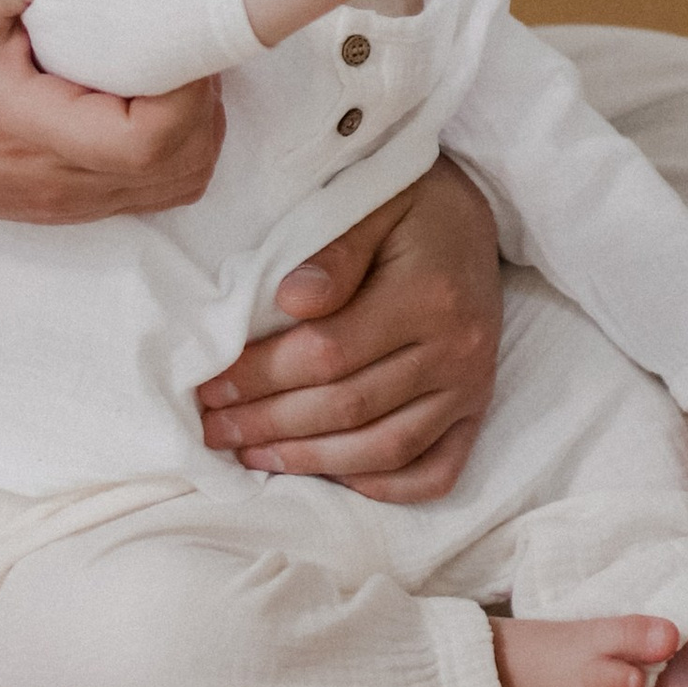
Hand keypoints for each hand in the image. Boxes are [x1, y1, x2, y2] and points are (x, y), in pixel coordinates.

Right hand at [0, 0, 224, 221]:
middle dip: (203, 104)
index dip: (185, 94)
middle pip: (178, 166)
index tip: (174, 42)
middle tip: (185, 48)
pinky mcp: (77, 209)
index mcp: (32, 130)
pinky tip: (153, 103)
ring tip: (174, 74)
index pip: (143, 141)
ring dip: (197, 130)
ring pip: (177, 185)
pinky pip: (156, 191)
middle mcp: (59, 182)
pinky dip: (178, 151)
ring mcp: (72, 205)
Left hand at [196, 156, 503, 503]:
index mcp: (429, 294)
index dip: (262, 376)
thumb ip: (335, 252)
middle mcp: (458, 349)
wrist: (474, 211)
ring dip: (310, 461)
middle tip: (214, 428)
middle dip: (270, 424)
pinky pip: (434, 471)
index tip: (210, 384)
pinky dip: (381, 486)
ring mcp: (471, 387)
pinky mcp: (476, 410)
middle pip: (349, 407)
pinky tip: (329, 475)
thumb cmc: (409, 202)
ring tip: (252, 455)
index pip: (329, 353)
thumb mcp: (371, 200)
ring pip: (384, 448)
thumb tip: (292, 303)